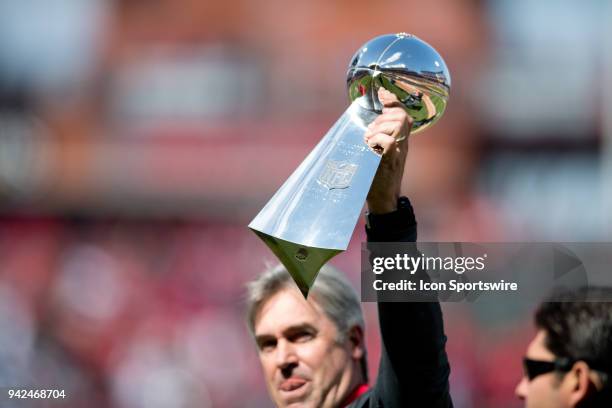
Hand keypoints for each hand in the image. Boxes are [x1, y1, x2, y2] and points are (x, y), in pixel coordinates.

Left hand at [365, 87, 412, 213]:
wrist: (384, 199)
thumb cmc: (377, 177)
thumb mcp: (380, 154)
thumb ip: (379, 139)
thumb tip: (366, 124)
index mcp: (400, 141)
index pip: (404, 114)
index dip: (394, 101)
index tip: (382, 93)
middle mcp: (402, 145)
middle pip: (402, 117)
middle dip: (384, 117)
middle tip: (371, 131)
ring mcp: (398, 153)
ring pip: (397, 125)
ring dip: (379, 128)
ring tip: (369, 139)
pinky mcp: (390, 162)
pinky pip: (389, 143)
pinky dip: (377, 140)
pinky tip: (369, 146)